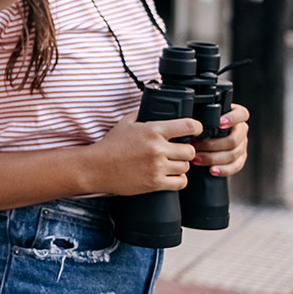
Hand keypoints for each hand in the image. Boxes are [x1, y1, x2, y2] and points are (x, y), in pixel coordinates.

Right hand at [85, 111, 200, 195]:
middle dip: (185, 150)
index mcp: (153, 130)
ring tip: (169, 164)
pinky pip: (181, 182)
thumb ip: (143, 115)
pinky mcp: (155, 183)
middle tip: (177, 151)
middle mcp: (157, 148)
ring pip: (186, 167)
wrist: (96, 167)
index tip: (195, 130)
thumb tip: (157, 110)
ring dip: (180, 165)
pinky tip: (169, 175)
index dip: (196, 128)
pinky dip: (178, 180)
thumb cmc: (110, 146)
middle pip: (190, 150)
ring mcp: (157, 167)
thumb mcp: (126, 123)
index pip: (188, 126)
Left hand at [193, 102, 249, 176]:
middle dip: (212, 144)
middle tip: (195, 146)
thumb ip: (201, 116)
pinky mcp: (240, 158)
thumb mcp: (202, 116)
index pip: (241, 114)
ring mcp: (242, 145)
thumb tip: (189, 122)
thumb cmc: (201, 124)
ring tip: (196, 159)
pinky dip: (223, 169)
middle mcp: (240, 130)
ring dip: (213, 158)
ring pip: (233, 154)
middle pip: (234, 139)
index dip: (232, 119)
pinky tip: (212, 170)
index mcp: (235, 115)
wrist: (202, 139)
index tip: (219, 123)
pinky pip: (235, 166)